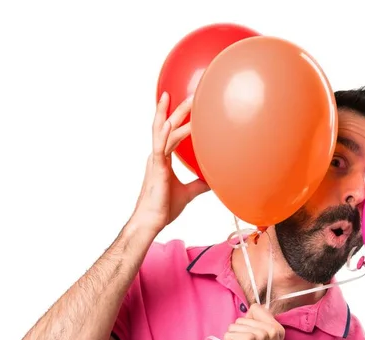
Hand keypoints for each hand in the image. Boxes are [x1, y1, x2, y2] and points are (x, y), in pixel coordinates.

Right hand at [129, 92, 209, 235]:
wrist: (151, 221)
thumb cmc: (164, 207)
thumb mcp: (188, 193)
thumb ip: (199, 185)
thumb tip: (214, 181)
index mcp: (162, 159)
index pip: (170, 133)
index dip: (175, 117)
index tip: (184, 103)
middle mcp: (157, 155)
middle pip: (167, 126)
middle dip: (178, 109)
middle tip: (191, 93)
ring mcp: (156, 160)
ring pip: (164, 131)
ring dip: (175, 115)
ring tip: (187, 100)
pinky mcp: (157, 169)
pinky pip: (160, 147)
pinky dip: (165, 134)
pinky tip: (171, 123)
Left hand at [224, 304, 284, 339]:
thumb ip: (264, 328)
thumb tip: (251, 312)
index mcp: (278, 329)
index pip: (256, 308)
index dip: (249, 321)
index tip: (251, 337)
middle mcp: (270, 330)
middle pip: (242, 317)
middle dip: (240, 332)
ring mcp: (259, 334)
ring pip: (234, 326)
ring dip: (233, 339)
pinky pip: (228, 334)